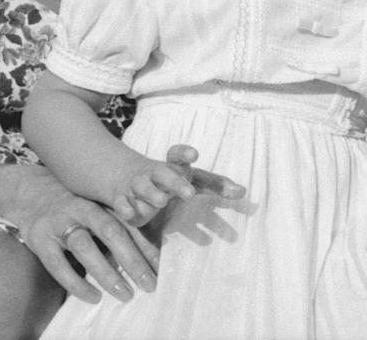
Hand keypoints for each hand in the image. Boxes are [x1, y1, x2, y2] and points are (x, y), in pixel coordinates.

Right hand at [13, 164, 159, 303]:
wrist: (30, 193)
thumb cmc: (73, 209)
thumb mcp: (96, 210)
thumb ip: (117, 228)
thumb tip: (148, 258)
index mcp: (100, 203)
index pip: (128, 225)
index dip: (146, 246)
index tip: (161, 268)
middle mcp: (82, 209)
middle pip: (111, 232)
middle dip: (132, 259)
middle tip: (149, 284)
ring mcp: (59, 223)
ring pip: (85, 247)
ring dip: (107, 272)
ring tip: (124, 293)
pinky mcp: (40, 240)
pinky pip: (58, 264)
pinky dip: (76, 282)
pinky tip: (93, 296)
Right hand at [112, 144, 246, 225]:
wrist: (127, 177)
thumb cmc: (169, 179)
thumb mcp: (191, 179)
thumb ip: (215, 185)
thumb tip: (244, 192)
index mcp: (172, 166)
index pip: (177, 155)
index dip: (184, 153)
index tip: (195, 154)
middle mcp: (155, 173)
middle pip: (164, 173)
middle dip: (175, 182)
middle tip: (189, 194)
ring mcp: (137, 185)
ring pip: (142, 186)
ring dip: (151, 192)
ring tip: (160, 201)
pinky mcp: (123, 200)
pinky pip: (121, 202)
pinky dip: (124, 207)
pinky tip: (130, 214)